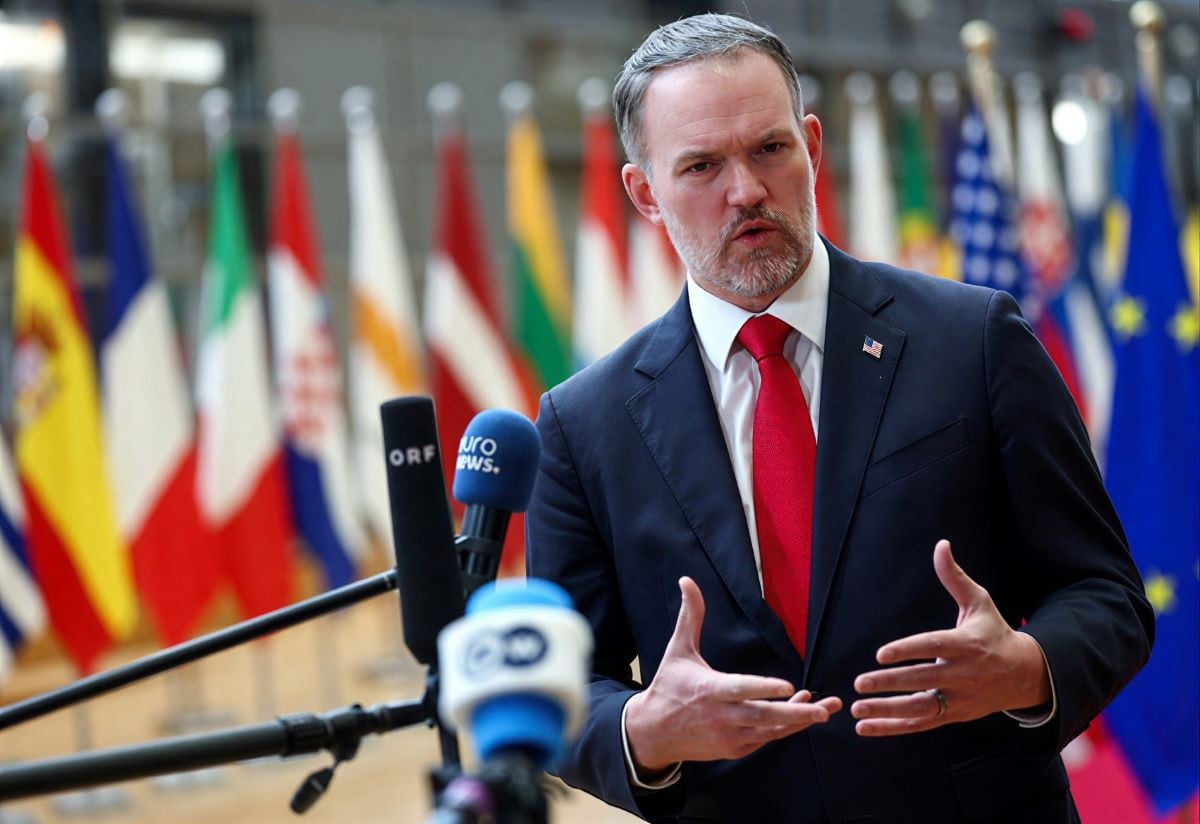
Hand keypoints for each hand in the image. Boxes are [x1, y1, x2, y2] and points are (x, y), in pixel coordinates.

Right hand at [625, 576, 841, 775]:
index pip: (741, 689)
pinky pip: (765, 739)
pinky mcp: (734, 750)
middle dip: (796, 714)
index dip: (764, 688)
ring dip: (798, 721)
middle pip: (764, 717)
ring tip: (824, 711)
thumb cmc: (668, 686)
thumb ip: (690, 616)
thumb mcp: (678, 650)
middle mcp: (722, 716)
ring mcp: (729, 737)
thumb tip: (687, 580)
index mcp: (709, 690)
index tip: (788, 686)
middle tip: (823, 709)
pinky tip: (801, 714)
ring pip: (770, 731)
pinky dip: (784, 729)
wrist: (653, 732)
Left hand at [851, 540, 1050, 736]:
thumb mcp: (979, 603)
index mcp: (967, 644)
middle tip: (859, 682)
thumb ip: (955, 577)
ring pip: (920, 709)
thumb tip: (941, 544)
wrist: (1026, 675)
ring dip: (887, 711)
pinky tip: (865, 727)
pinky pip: (920, 724)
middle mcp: (963, 674)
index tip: (880, 653)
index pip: (933, 647)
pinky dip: (893, 727)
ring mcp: (959, 698)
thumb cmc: (994, 632)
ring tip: (857, 708)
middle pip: (923, 681)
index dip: (907, 650)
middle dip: (891, 684)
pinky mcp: (954, 715)